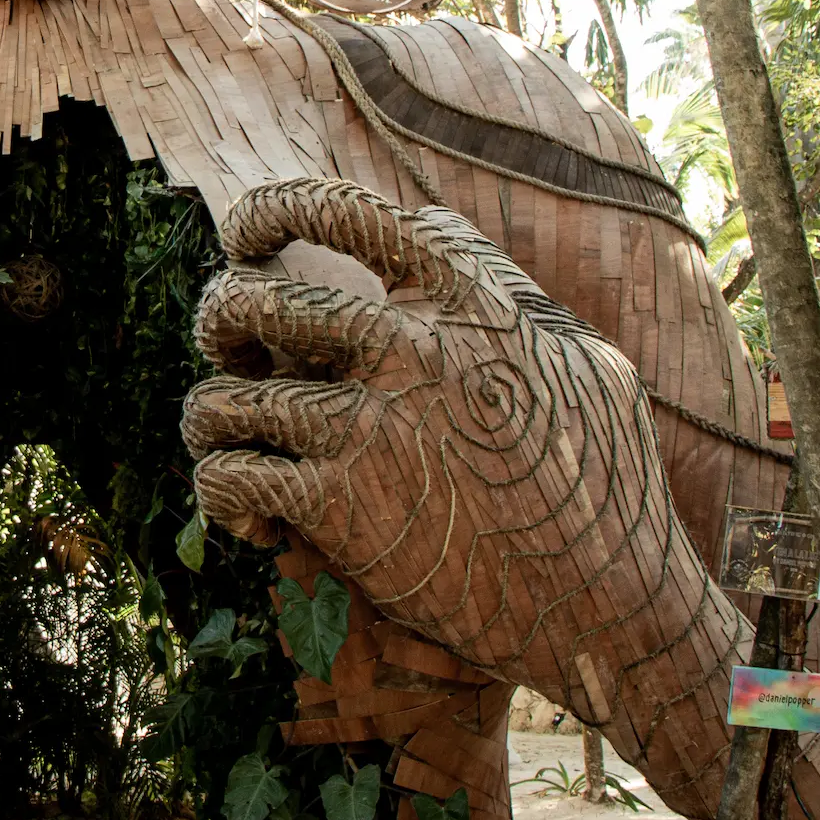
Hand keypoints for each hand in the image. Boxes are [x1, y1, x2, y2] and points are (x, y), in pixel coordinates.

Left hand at [181, 178, 744, 807]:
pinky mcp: (339, 507)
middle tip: (227, 348)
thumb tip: (446, 244)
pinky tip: (255, 520)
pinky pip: (229, 476)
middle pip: (255, 298)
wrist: (610, 611)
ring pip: (224, 397)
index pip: (349, 213)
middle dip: (218, 316)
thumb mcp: (585, 362)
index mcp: (471, 302)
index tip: (247, 233)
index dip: (276, 208)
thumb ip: (508, 299)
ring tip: (227, 442)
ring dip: (209, 419)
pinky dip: (223, 495)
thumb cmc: (606, 490)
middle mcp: (412, 349)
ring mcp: (368, 427)